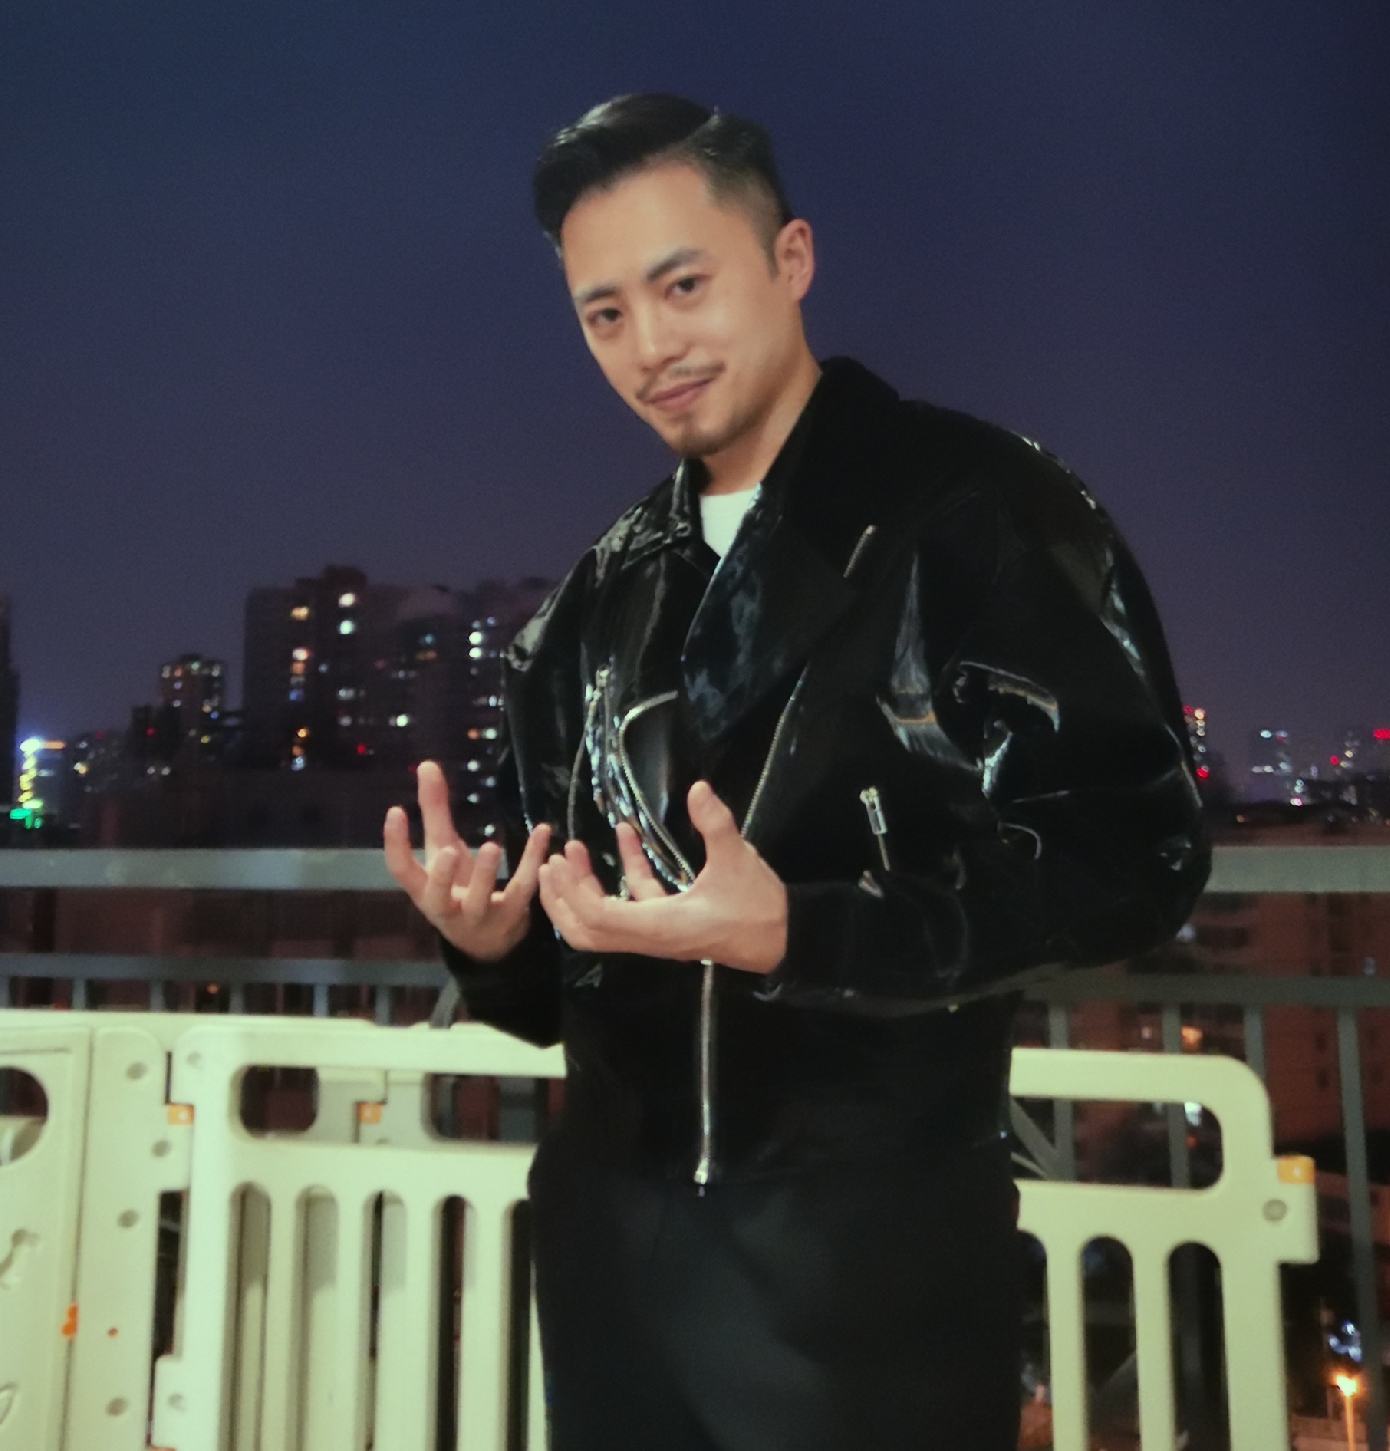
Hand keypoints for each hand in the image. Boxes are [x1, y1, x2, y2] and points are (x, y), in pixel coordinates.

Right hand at [383, 760, 550, 961]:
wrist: (487, 940)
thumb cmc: (457, 886)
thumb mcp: (443, 850)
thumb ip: (435, 810)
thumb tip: (427, 765)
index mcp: (424, 890)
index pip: (401, 871)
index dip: (395, 843)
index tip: (395, 811)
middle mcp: (447, 907)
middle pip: (439, 896)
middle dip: (442, 876)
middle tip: (449, 851)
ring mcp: (479, 915)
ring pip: (481, 900)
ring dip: (486, 874)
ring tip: (492, 845)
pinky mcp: (512, 914)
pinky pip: (523, 889)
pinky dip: (532, 861)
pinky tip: (542, 833)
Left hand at [537, 780, 786, 972]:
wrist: (784, 940)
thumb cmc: (758, 906)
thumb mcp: (737, 860)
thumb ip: (715, 824)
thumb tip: (698, 788)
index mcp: (659, 926)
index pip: (598, 917)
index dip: (574, 891)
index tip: (561, 861)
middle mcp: (650, 936)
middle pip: (587, 932)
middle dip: (562, 901)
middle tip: (551, 864)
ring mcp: (658, 932)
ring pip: (605, 921)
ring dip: (585, 889)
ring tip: (574, 851)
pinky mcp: (670, 923)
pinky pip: (635, 903)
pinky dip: (624, 874)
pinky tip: (626, 835)